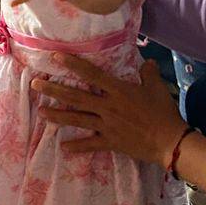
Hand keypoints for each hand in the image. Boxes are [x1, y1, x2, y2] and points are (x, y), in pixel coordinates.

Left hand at [31, 55, 187, 165]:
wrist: (170, 142)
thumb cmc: (164, 112)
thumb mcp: (157, 88)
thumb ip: (148, 73)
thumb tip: (147, 63)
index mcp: (117, 90)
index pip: (91, 74)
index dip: (72, 64)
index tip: (55, 57)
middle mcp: (107, 106)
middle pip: (76, 97)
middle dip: (54, 90)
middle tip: (35, 85)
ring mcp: (107, 125)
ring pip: (77, 119)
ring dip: (57, 116)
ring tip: (41, 112)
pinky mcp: (110, 142)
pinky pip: (90, 144)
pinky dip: (77, 147)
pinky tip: (63, 148)